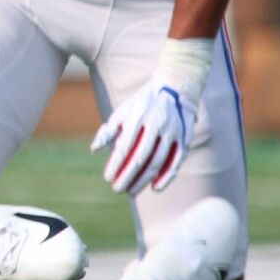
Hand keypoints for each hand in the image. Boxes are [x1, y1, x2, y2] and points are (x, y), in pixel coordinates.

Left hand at [91, 37, 214, 195]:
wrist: (175, 88)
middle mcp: (157, 125)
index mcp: (138, 117)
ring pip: (159, 161)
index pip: (125, 146)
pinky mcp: (185, 138)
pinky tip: (155, 188)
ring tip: (131, 191)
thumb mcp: (123, 112)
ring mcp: (173, 132)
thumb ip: (109, 130)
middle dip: (128, 176)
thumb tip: (94, 149)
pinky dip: (167, 176)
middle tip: (117, 189)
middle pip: (141, 157)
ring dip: (144, 180)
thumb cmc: (142, 104)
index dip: (116, 164)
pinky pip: (176, 161)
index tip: (108, 178)